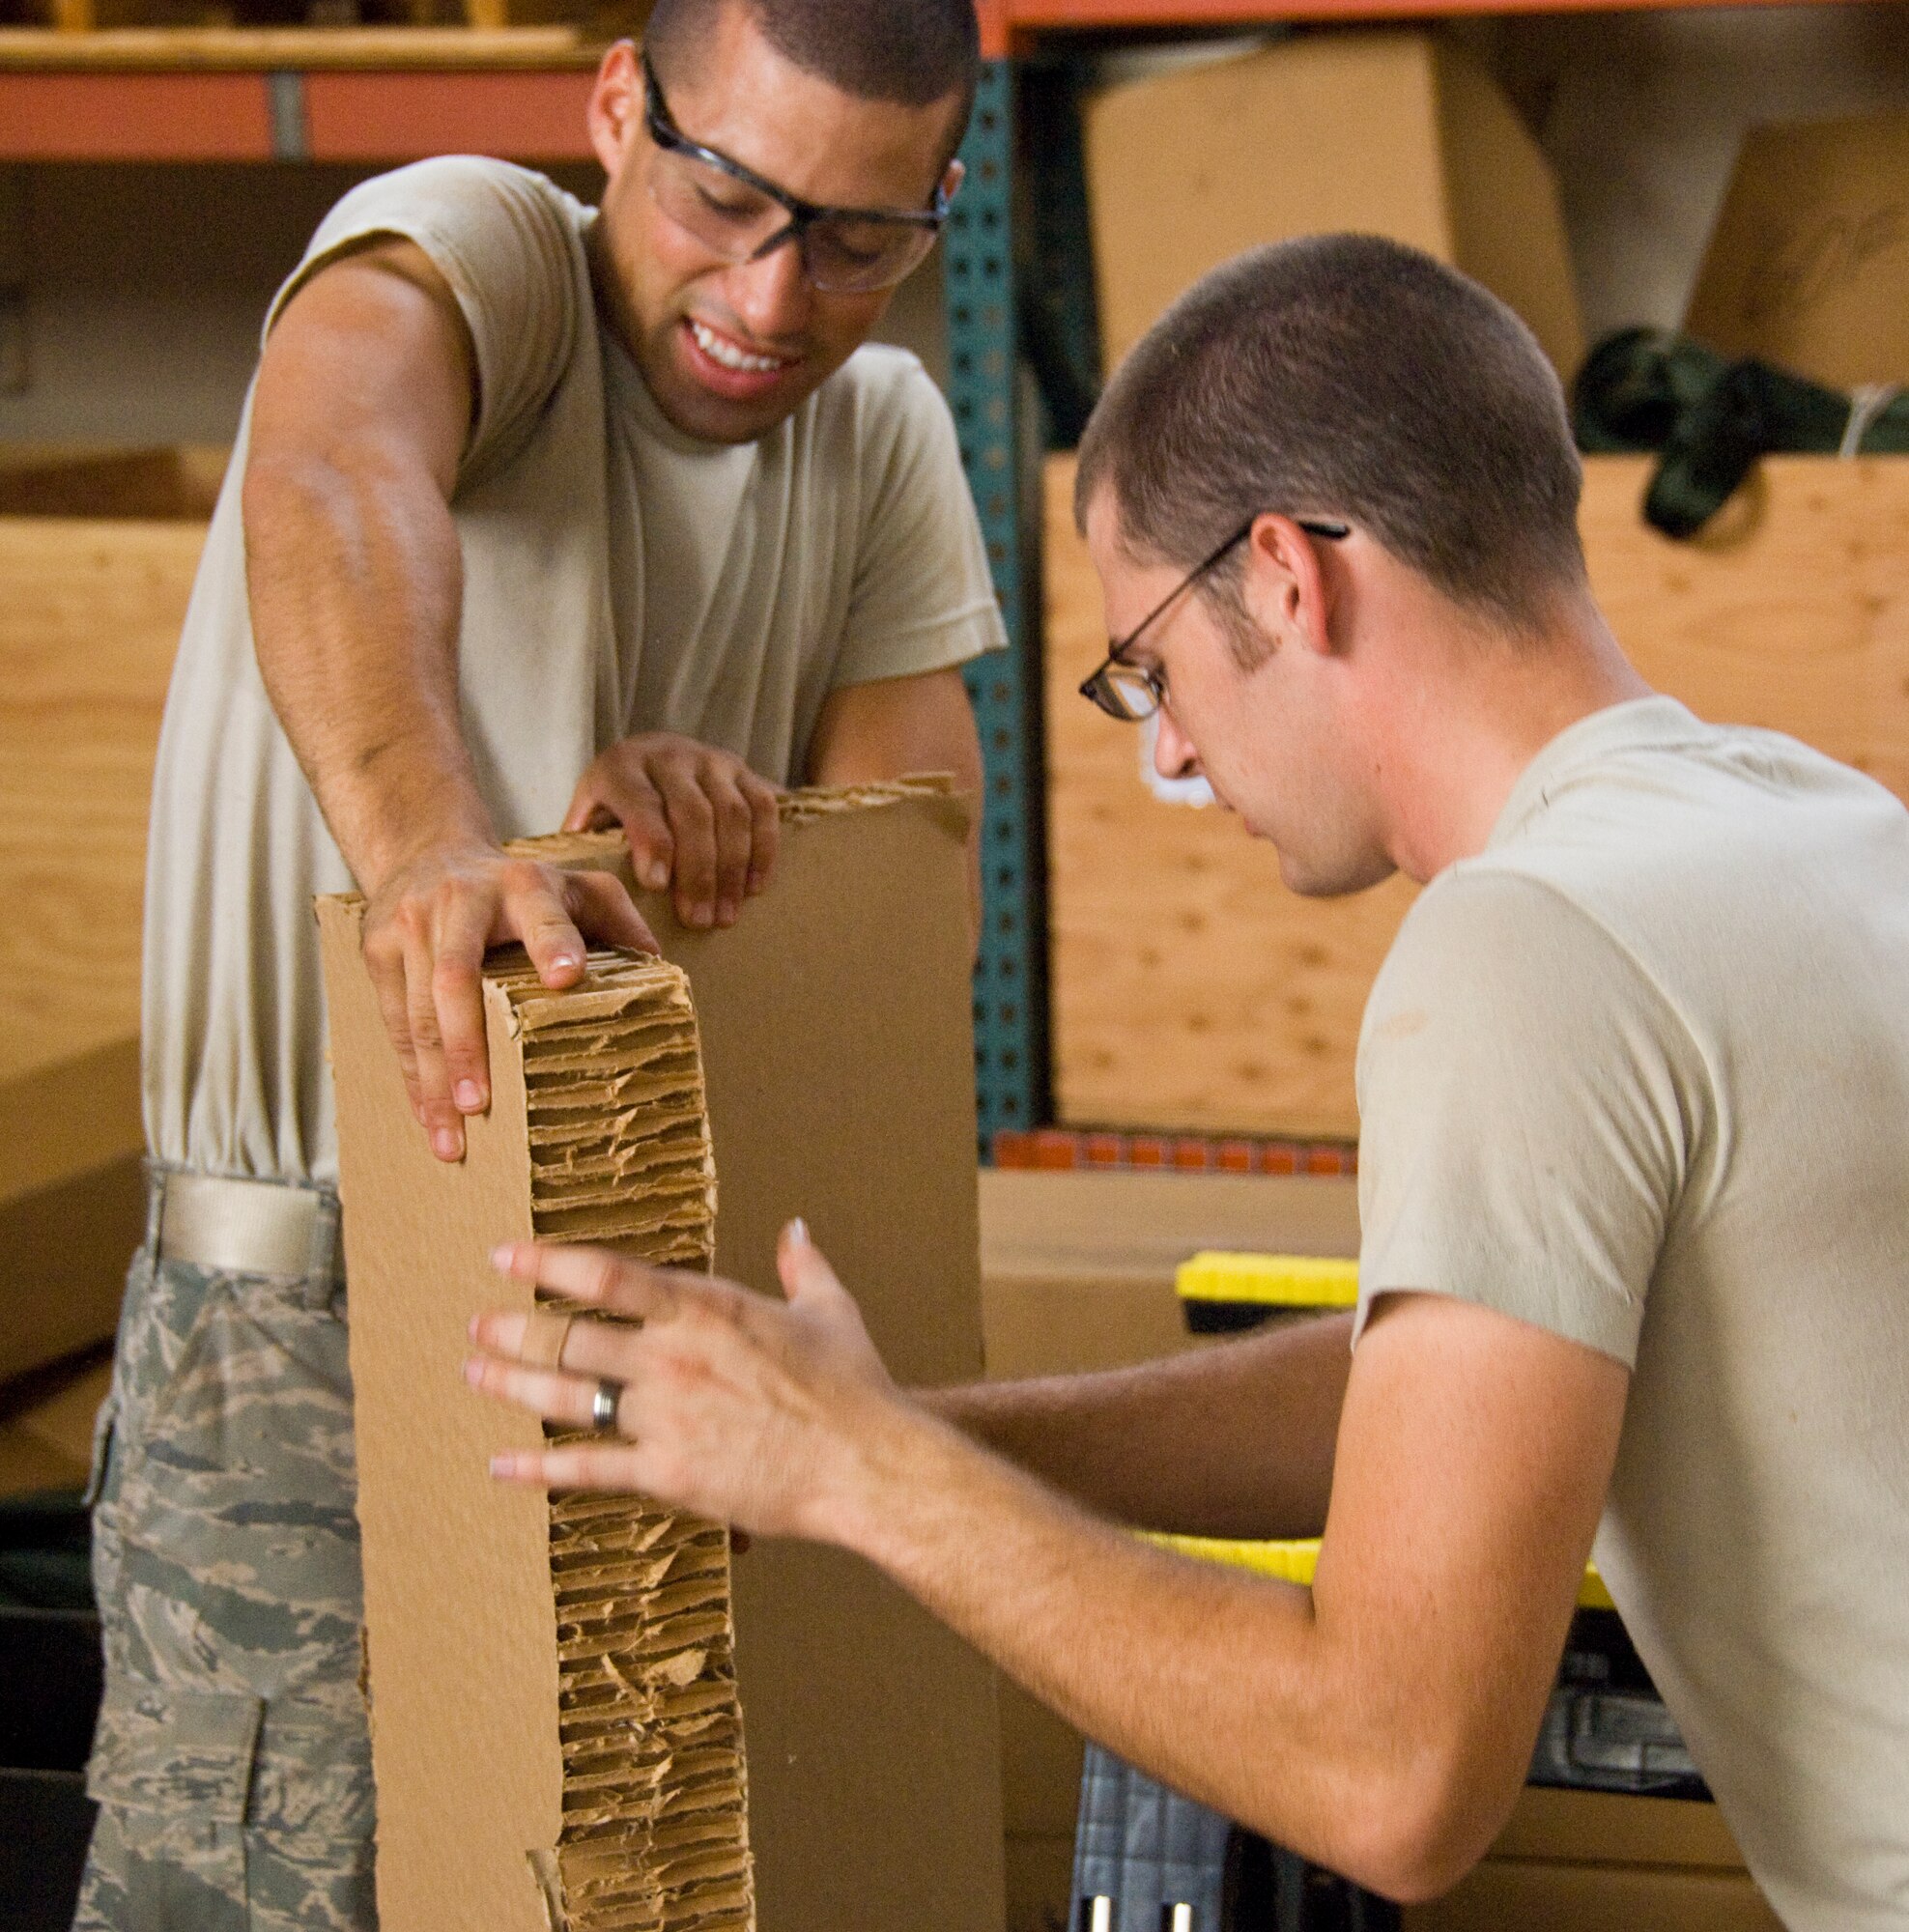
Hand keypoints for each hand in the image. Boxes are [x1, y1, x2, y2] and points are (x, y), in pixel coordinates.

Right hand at [360, 844, 656, 1161]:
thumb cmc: (519, 888)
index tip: (569, 977)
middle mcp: (461, 901)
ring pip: (417, 1010)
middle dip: (466, 1044)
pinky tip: (426, 1115)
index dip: (554, 943)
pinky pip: (392, 1019)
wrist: (427, 851)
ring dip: (431, 1079)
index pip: (542, 916)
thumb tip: (659, 968)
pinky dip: (410, 1073)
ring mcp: (412, 924)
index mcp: (524, 886)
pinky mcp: (377, 948)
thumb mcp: (576, 886)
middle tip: (479, 1104)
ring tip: (450, 1138)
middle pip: (456, 977)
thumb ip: (618, 920)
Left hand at [464, 1222, 904, 1541]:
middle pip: (571, 1334)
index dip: (549, 1261)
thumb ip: (803, 1263)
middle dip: (515, 1327)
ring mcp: (664, 1415)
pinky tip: (503, 1464)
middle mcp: (673, 1356)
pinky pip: (587, 1468)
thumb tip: (796, 1227)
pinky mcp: (667, 1473)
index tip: (507, 1255)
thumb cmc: (854, 1387)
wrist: (866, 1464)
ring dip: (513, 1382)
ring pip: (567, 1395)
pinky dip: (538, 1467)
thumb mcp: (830, 1309)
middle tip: (479, 1323)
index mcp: (707, 1307)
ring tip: (476, 1372)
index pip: (609, 1274)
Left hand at [563, 733, 780, 931]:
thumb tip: (589, 898)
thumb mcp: (589, 816)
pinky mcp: (743, 769)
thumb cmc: (614, 805)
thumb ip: (587, 847)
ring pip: (733, 814)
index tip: (658, 886)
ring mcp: (712, 759)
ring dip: (732, 871)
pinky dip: (763, 850)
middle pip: (694, 814)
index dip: (653, 843)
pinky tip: (753, 888)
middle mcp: (669, 756)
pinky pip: (764, 808)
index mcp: (622, 766)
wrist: (649, 759)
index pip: (642, 802)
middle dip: (698, 873)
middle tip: (697, 920)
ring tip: (725, 916)